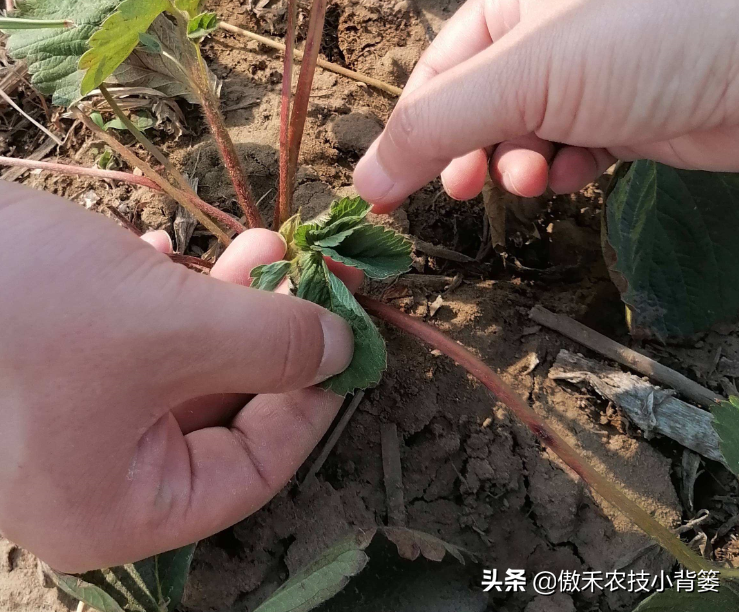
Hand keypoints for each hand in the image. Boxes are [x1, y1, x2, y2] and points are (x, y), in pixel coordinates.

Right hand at [0, 127, 356, 571]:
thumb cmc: (20, 304)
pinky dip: (153, 303)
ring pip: (166, 370)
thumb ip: (274, 345)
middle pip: (207, 414)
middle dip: (260, 338)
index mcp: (112, 513)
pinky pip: (120, 345)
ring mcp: (48, 422)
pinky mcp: (26, 364)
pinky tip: (157, 253)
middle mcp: (79, 481)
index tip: (344, 335)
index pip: (247, 473)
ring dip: (214, 309)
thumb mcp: (172, 326)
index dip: (308, 402)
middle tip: (301, 269)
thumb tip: (343, 347)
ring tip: (251, 246)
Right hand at [354, 0, 738, 209]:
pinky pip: (570, 150)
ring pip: (520, 137)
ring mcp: (587, 78)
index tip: (384, 197)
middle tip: (467, 188)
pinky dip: (564, 169)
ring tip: (537, 176)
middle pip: (474, 110)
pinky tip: (575, 172)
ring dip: (518, 166)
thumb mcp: (524, 77)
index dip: (408, 135)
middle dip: (469, 153)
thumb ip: (435, 127)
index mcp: (509, 6)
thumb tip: (364, 183)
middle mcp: (543, 39)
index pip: (433, 77)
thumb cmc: (649, 41)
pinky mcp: (626, 116)